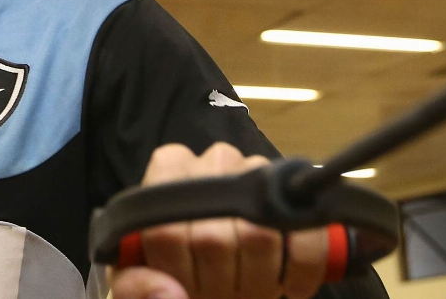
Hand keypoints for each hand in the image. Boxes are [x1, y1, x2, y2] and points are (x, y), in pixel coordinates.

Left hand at [109, 143, 327, 298]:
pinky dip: (300, 273)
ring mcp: (261, 171)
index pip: (166, 228)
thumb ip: (137, 285)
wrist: (222, 268)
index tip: (185, 285)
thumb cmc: (177, 267)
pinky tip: (286, 287)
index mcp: (168, 169)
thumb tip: (168, 293)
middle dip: (217, 281)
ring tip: (245, 287)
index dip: (178, 270)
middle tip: (219, 293)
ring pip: (259, 237)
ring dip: (255, 281)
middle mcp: (213, 160)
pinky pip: (308, 237)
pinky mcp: (301, 196)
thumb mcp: (142, 277)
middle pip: (212, 238)